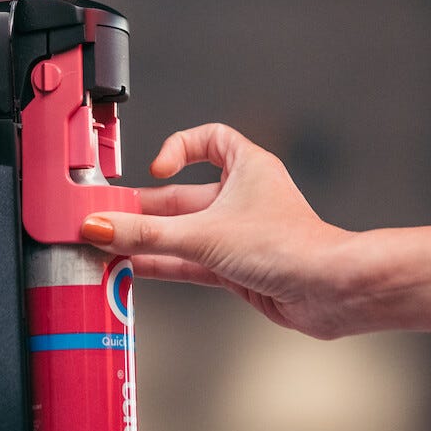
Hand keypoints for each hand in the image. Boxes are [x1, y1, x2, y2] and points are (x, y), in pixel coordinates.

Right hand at [80, 124, 364, 338]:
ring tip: (114, 246)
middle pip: (184, 195)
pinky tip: (136, 270)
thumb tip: (102, 226)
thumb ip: (147, 233)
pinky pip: (191, 261)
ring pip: (185, 232)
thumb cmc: (290, 246)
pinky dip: (165, 264)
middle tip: (111, 218)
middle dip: (147, 208)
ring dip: (151, 240)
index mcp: (247, 167)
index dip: (179, 148)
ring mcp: (240, 234)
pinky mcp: (238, 267)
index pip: (208, 139)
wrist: (328, 291)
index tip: (157, 168)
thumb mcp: (204, 234)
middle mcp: (244, 198)